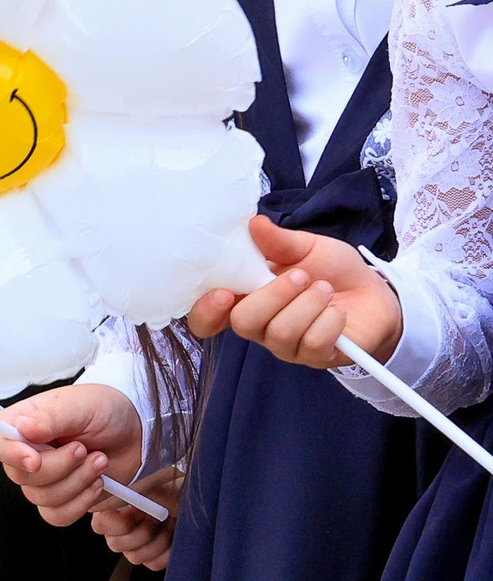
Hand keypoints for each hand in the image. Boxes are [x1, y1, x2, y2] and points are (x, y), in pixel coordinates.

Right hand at [0, 383, 142, 526]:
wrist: (137, 433)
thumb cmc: (106, 410)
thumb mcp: (80, 405)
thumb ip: (51, 417)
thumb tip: (21, 427)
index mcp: (23, 424)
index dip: (10, 454)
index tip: (34, 459)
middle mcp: (28, 452)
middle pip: (20, 475)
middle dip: (59, 467)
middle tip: (83, 448)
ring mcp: (45, 479)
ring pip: (41, 498)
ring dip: (76, 482)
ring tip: (98, 461)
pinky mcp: (63, 499)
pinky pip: (57, 516)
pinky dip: (80, 503)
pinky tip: (97, 483)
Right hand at [91, 467, 181, 569]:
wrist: (194, 498)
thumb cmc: (172, 487)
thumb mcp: (148, 482)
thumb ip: (125, 491)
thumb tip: (108, 496)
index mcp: (112, 508)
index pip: (101, 525)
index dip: (118, 522)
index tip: (137, 510)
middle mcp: (120, 529)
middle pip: (116, 544)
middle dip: (141, 531)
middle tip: (156, 517)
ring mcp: (136, 545)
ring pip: (135, 557)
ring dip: (157, 540)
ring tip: (168, 523)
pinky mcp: (153, 558)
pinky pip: (153, 564)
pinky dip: (167, 551)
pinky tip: (173, 535)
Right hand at [203, 215, 403, 368]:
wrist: (375, 293)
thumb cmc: (331, 270)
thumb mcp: (307, 247)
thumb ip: (279, 241)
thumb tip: (254, 223)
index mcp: (246, 298)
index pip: (207, 318)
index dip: (206, 311)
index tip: (223, 294)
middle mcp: (260, 326)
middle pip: (243, 323)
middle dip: (273, 296)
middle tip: (302, 275)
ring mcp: (286, 345)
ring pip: (279, 333)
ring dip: (307, 304)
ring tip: (325, 288)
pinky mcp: (316, 357)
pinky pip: (312, 344)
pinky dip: (329, 321)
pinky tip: (338, 311)